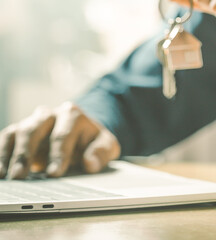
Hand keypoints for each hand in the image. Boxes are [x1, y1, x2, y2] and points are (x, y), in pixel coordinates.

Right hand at [0, 102, 120, 178]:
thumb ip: (101, 153)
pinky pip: (6, 138)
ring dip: (11, 155)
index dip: (58, 155)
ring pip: (17, 133)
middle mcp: (49, 115)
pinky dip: (1, 153)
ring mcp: (32, 121)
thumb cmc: (93, 142)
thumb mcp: (107, 145)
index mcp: (72, 115)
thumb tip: (90, 164)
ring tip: (9, 176)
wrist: (82, 135)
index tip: (54, 174)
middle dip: (27, 153)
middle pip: (34, 130)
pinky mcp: (19, 132)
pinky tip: (0, 171)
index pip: (62, 135)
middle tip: (21, 176)